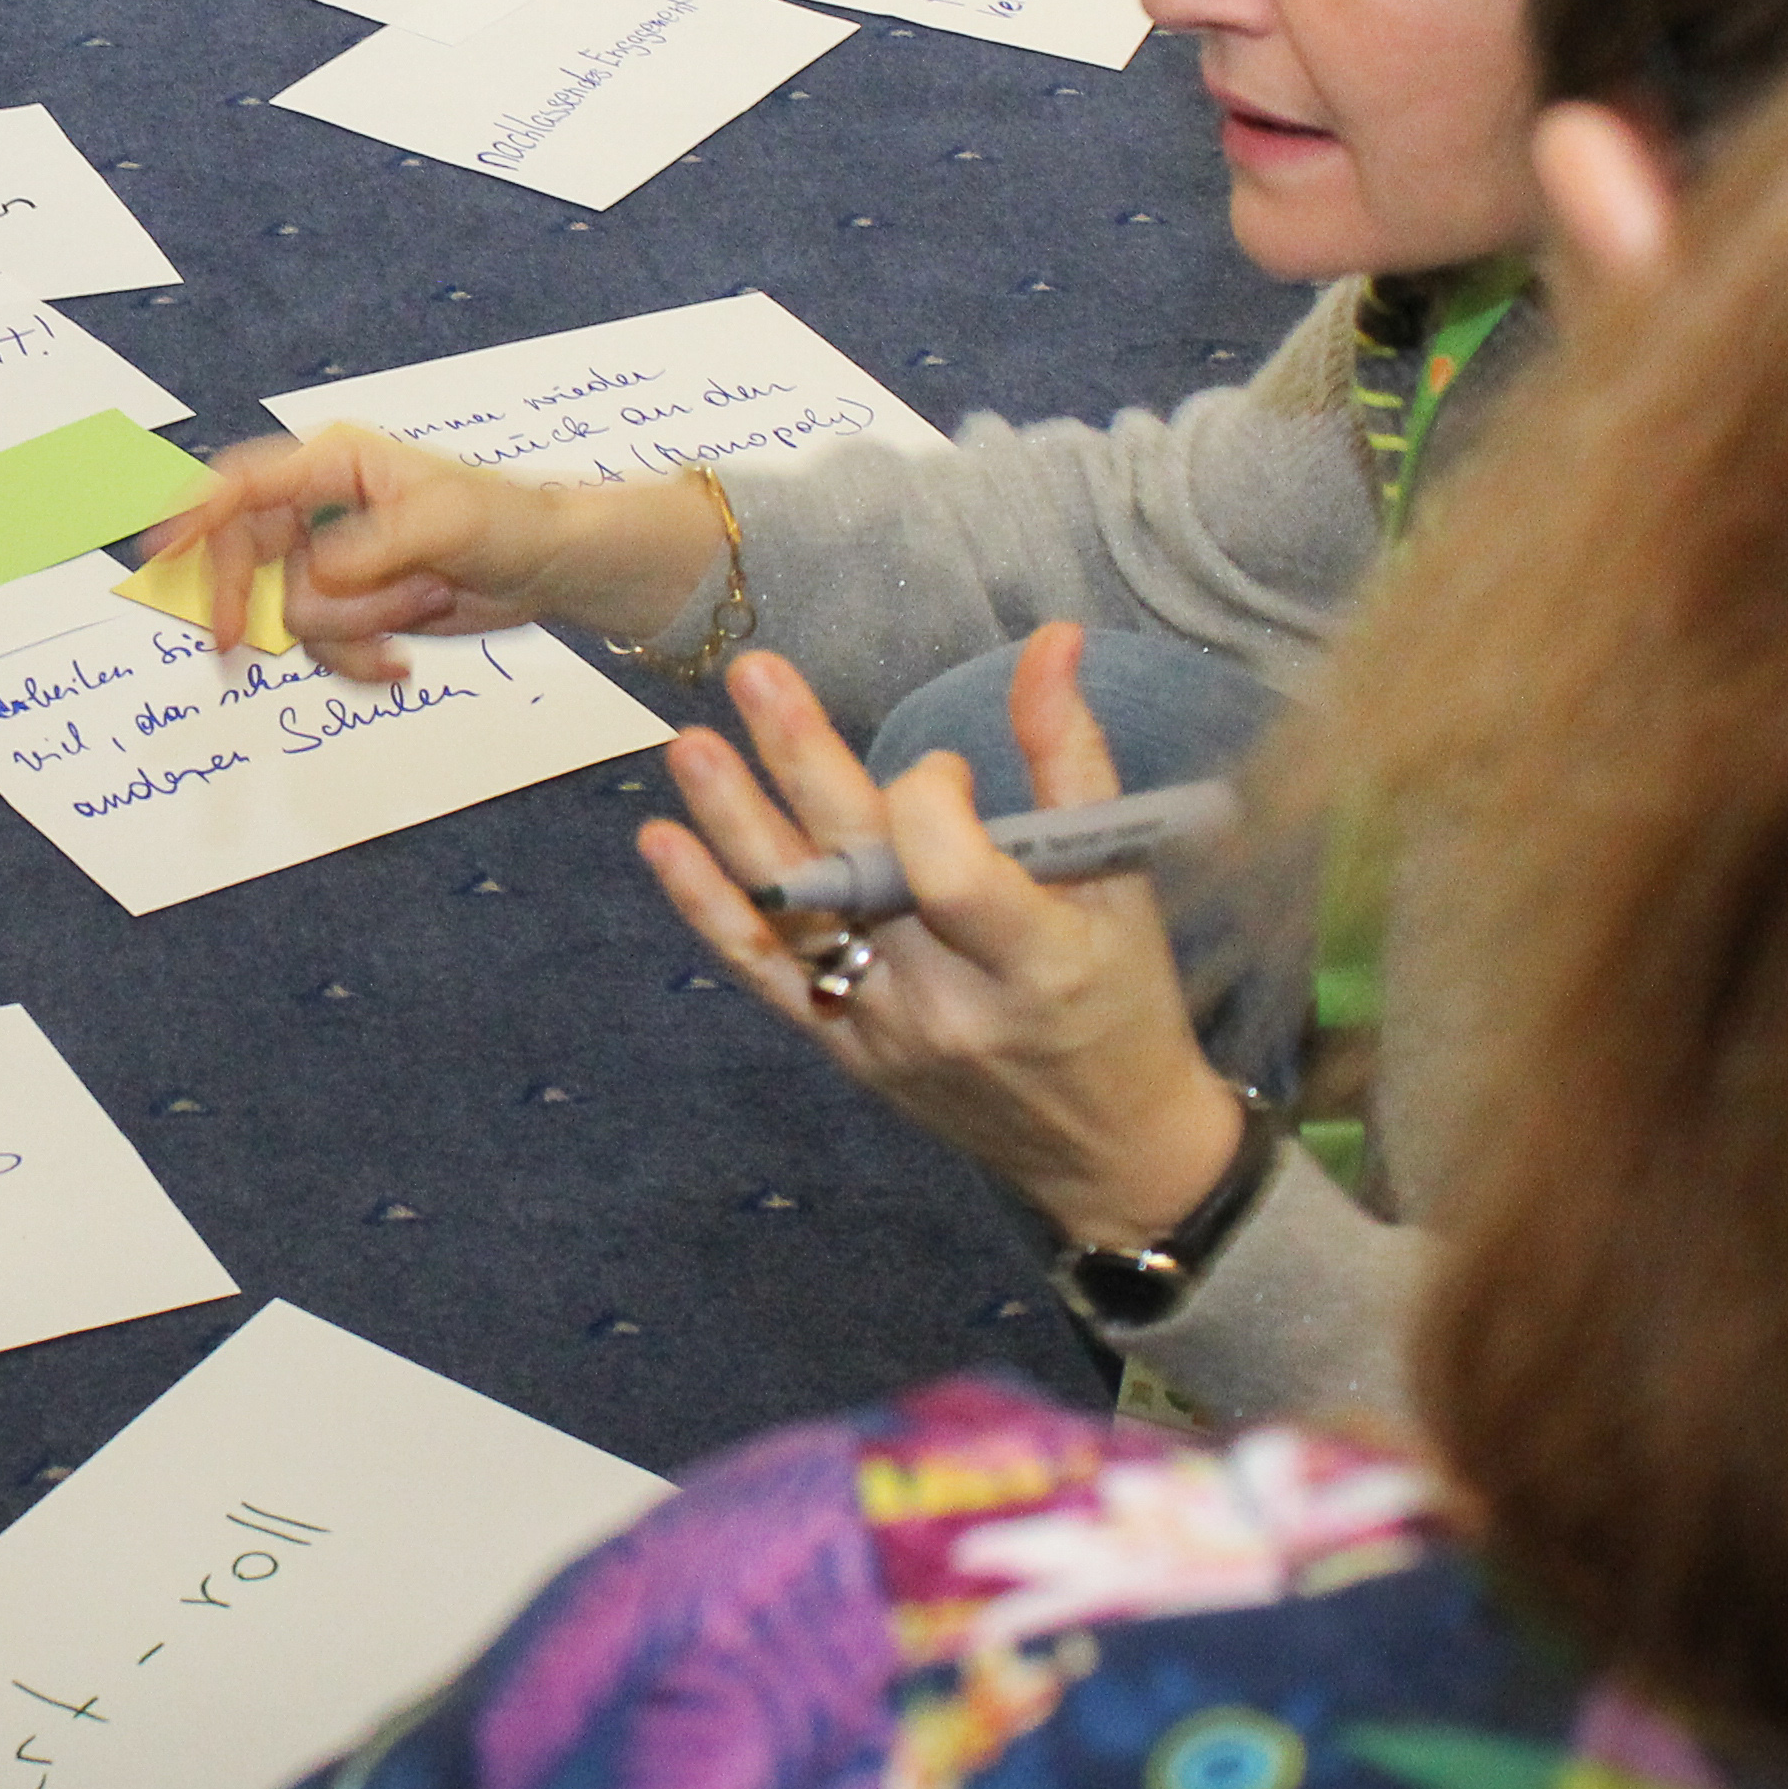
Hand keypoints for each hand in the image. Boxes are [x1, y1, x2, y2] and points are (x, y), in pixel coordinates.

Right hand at [154, 426, 644, 680]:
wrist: (551, 570)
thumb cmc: (507, 521)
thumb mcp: (444, 523)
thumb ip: (370, 547)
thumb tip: (311, 577)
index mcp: (334, 464)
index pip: (242, 485)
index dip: (192, 516)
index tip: (161, 554)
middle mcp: (321, 508)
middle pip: (244, 557)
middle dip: (253, 602)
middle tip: (235, 648)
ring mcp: (334, 562)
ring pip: (288, 614)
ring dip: (349, 630)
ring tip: (419, 609)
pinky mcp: (352, 608)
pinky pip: (320, 647)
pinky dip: (357, 660)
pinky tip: (401, 662)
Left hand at [633, 626, 1246, 1250]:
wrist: (1106, 1150)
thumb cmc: (1125, 999)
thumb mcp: (1121, 880)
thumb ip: (1072, 757)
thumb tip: (1052, 638)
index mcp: (1037, 960)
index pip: (952, 873)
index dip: (933, 800)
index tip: (943, 768)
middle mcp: (949, 1001)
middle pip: (858, 871)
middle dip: (802, 763)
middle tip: (755, 674)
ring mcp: (883, 1028)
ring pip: (793, 916)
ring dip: (732, 825)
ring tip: (690, 745)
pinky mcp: (841, 1046)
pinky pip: (763, 973)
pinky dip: (707, 908)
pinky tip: (661, 841)